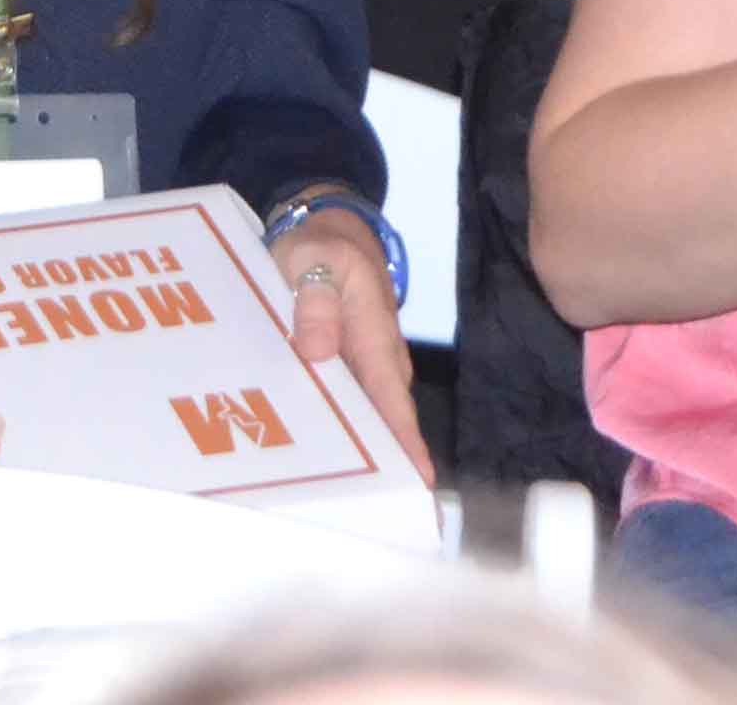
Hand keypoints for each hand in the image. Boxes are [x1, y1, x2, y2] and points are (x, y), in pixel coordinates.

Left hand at [268, 216, 427, 477]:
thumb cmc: (321, 244)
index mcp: (374, 333)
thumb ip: (317, 300)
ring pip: (364, 414)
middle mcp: (375, 356)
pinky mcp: (341, 363)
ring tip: (355, 500)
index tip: (421, 478)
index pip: (391, 396)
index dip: (404, 439)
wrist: (324, 227)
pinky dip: (339, 426)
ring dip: (363, 450)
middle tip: (391, 510)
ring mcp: (360, 363)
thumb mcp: (314, 259)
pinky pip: (344, 400)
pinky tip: (321, 457)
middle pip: (384, 417)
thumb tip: (318, 351)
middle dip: (391, 462)